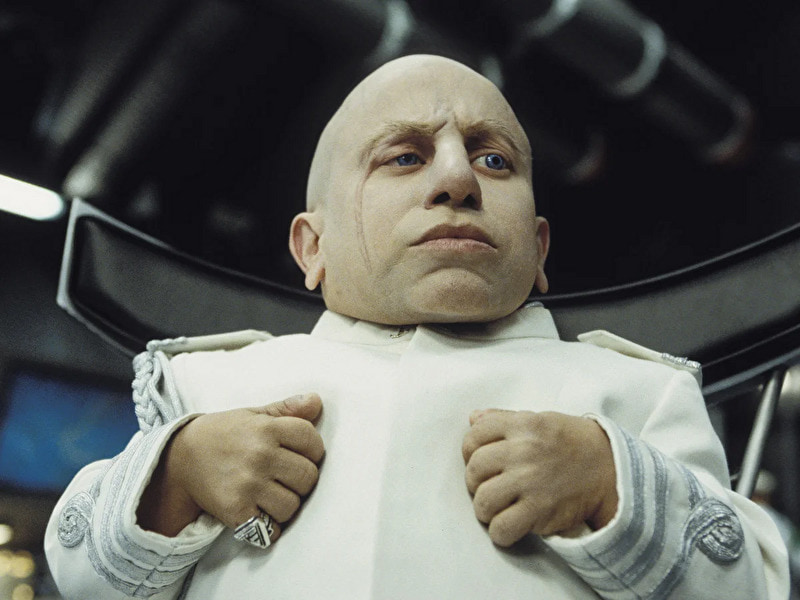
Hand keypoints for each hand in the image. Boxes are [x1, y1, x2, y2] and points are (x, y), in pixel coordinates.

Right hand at [137, 393, 324, 539]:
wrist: (180, 458)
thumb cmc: (223, 434)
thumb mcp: (253, 414)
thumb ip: (287, 408)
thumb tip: (316, 402)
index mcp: (267, 428)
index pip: (311, 440)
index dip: (313, 450)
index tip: (301, 454)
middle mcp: (260, 455)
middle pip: (308, 476)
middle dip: (302, 480)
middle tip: (287, 478)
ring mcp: (248, 483)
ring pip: (293, 505)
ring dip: (287, 504)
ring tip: (273, 495)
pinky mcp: (235, 509)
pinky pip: (271, 528)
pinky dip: (270, 526)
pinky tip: (261, 513)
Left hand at [462, 409, 617, 546]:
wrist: (610, 468)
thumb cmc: (571, 443)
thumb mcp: (540, 420)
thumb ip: (504, 418)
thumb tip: (473, 417)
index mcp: (523, 425)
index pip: (474, 435)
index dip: (471, 450)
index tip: (482, 460)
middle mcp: (523, 451)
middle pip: (474, 469)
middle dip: (476, 481)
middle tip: (490, 485)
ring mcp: (530, 481)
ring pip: (483, 501)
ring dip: (486, 508)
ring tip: (498, 506)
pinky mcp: (539, 510)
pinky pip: (501, 528)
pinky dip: (501, 531)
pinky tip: (510, 524)